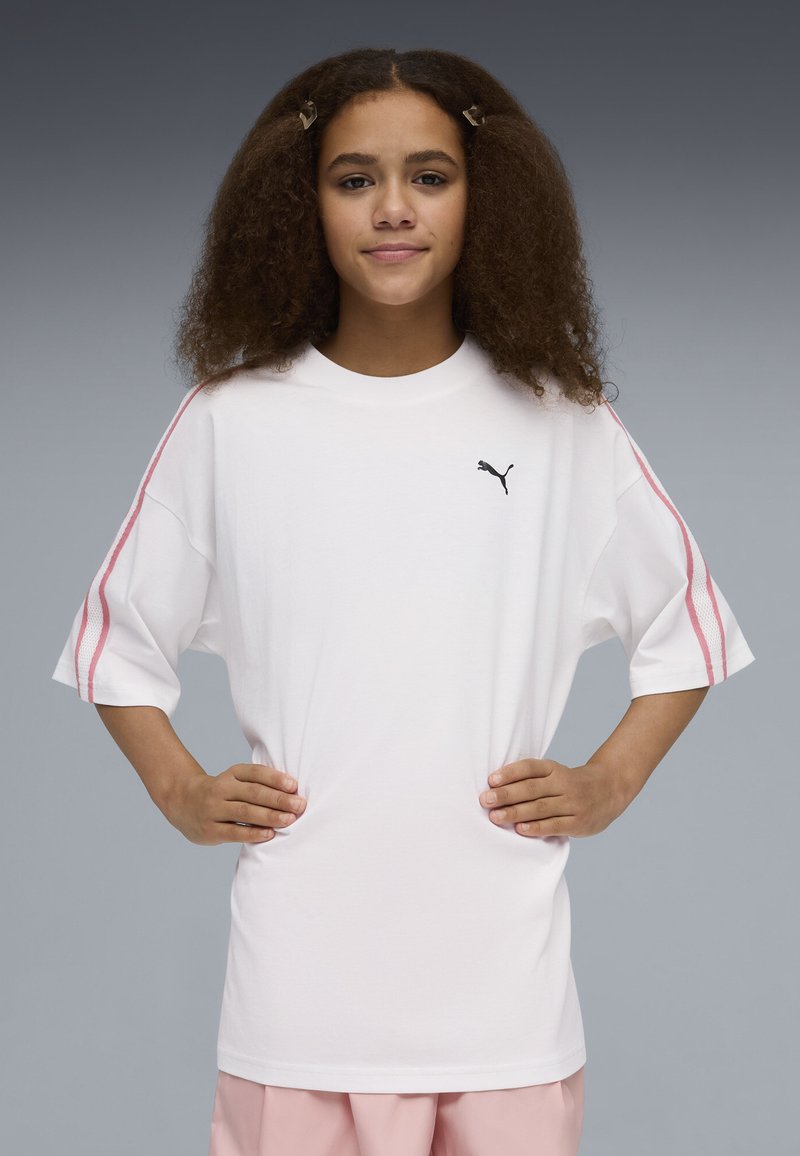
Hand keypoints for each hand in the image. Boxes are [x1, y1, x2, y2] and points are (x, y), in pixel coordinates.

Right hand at [166, 763, 306, 844]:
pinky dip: (253, 833)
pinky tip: (269, 834)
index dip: (275, 778)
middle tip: (299, 805)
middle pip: (253, 793)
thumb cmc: (222, 793)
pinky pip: (234, 831)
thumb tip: (292, 794)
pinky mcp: (210, 830)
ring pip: (245, 812)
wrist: (182, 802)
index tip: (294, 786)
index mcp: (232, 774)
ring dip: (269, 816)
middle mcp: (221, 789)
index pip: (256, 773)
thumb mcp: (235, 780)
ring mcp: (213, 809)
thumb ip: (258, 785)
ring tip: (289, 819)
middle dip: (279, 799)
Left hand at [478, 757, 630, 837]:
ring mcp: (572, 804)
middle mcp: (564, 784)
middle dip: (506, 795)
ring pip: (540, 808)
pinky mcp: (578, 823)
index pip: (530, 768)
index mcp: (554, 769)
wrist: (609, 790)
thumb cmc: (570, 783)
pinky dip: (536, 828)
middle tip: (485, 800)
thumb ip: (531, 778)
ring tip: (495, 817)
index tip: (491, 780)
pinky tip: (520, 829)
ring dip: (516, 813)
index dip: (510, 773)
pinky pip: (554, 825)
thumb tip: (496, 787)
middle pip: (532, 789)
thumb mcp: (555, 773)